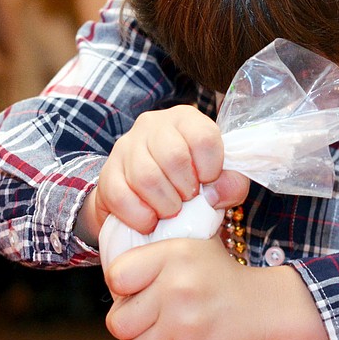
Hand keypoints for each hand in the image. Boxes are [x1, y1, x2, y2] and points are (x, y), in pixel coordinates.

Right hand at [79, 105, 249, 243]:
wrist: (153, 200)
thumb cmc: (194, 184)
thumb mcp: (221, 180)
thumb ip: (231, 184)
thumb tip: (214, 194)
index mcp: (186, 119)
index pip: (204, 137)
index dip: (211, 168)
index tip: (209, 182)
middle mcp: (153, 125)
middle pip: (174, 157)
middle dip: (187, 189)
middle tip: (189, 199)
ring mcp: (126, 147)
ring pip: (146, 178)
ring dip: (165, 204)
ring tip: (172, 210)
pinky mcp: (107, 174)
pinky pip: (121, 197)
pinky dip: (141, 217)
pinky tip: (151, 220)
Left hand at [103, 236, 332, 339]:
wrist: (266, 310)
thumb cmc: (222, 280)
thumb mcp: (192, 250)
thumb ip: (153, 260)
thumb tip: (113, 285)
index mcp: (175, 254)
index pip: (117, 276)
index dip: (123, 287)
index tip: (138, 290)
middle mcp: (177, 288)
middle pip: (117, 321)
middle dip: (129, 325)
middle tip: (148, 320)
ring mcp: (184, 324)